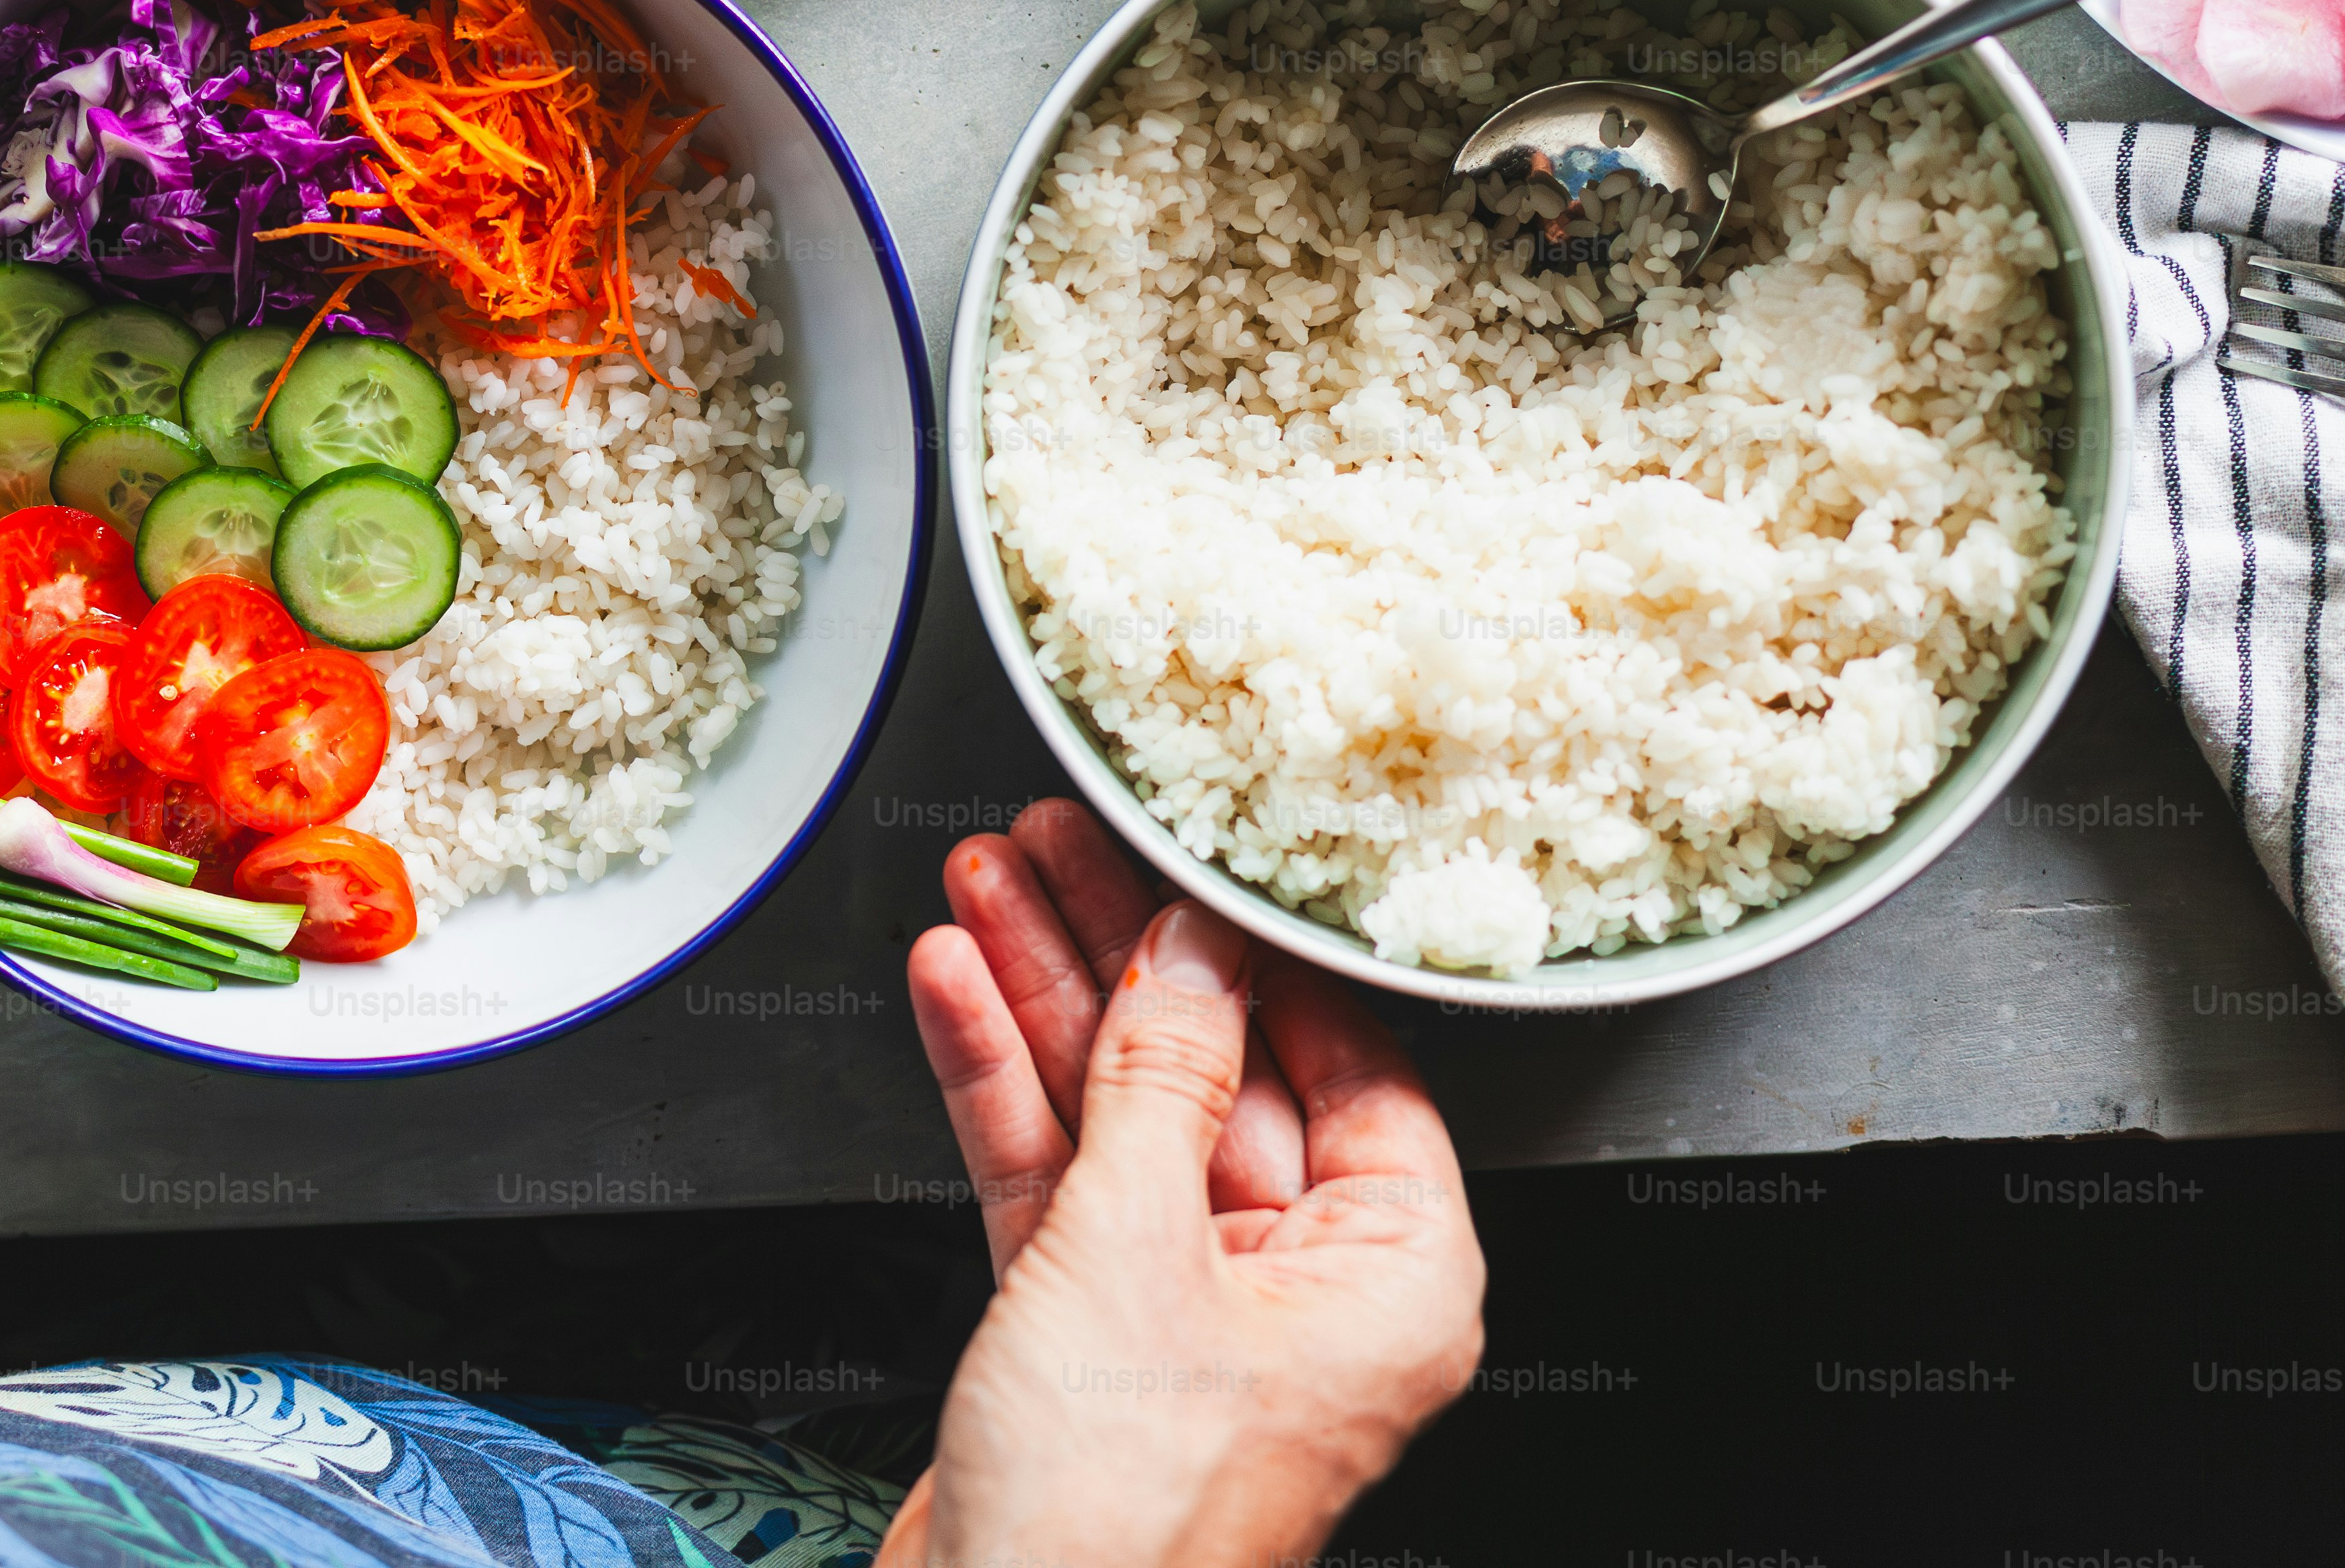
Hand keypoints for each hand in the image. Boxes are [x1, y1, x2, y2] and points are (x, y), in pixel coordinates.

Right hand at [879, 802, 1485, 1567]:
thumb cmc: (1117, 1517)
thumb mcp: (1138, 1245)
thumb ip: (1161, 1081)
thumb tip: (1189, 958)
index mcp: (1389, 1282)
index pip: (1351, 1065)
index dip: (1260, 954)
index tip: (1195, 862)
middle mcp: (1304, 1295)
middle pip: (1218, 1076)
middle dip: (1120, 956)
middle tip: (1058, 843)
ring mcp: (1191, 1312)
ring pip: (1122, 1116)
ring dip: (1045, 1000)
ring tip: (983, 883)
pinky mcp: (1090, 1334)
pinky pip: (1057, 1180)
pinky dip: (1004, 1086)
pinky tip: (954, 989)